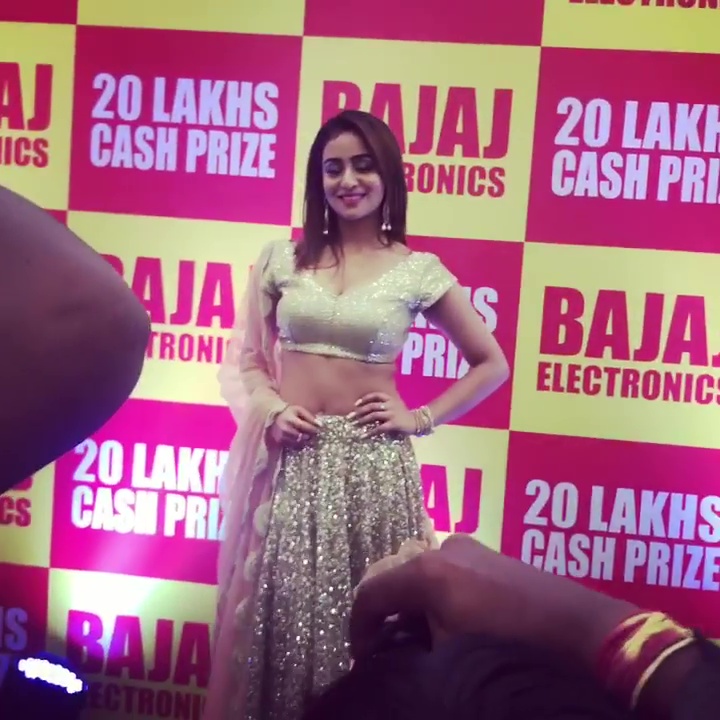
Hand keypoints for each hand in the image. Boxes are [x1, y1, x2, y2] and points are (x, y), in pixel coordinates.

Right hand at [270, 404, 319, 446]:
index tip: (319, 430)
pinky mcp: (280, 442)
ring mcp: (281, 436)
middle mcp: (285, 428)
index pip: (303, 426)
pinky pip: (292, 446)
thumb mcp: (299, 410)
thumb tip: (320, 425)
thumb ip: (309, 416)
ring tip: (310, 440)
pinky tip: (303, 442)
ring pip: (297, 443)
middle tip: (315, 436)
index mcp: (290, 418)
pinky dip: (299, 445)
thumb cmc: (290, 412)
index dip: (312, 429)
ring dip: (305, 442)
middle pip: (300, 436)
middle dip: (309, 437)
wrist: (274, 416)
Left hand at [350, 392, 414, 435]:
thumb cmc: (403, 414)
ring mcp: (392, 414)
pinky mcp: (394, 424)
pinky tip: (364, 436)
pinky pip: (379, 428)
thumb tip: (367, 410)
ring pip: (374, 415)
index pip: (375, 395)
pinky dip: (370, 432)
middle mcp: (390, 405)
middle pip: (371, 406)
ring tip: (355, 425)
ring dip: (363, 420)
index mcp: (390, 399)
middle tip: (350, 417)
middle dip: (359, 411)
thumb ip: (383, 405)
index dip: (364, 399)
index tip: (355, 404)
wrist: (416, 421)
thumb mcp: (394, 405)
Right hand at [350, 534, 634, 669]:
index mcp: (426, 571)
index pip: (372, 593)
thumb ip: (412, 647)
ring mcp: (467, 546)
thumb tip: (391, 653)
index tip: (362, 659)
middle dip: (387, 616)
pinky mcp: (486, 553)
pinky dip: (435, 597)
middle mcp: (441, 548)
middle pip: (395, 580)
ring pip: (421, 576)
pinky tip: (448, 623)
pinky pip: (445, 573)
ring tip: (420, 641)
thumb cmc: (508, 643)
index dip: (359, 628)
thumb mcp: (451, 654)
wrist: (578, 627)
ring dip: (413, 607)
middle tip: (388, 651)